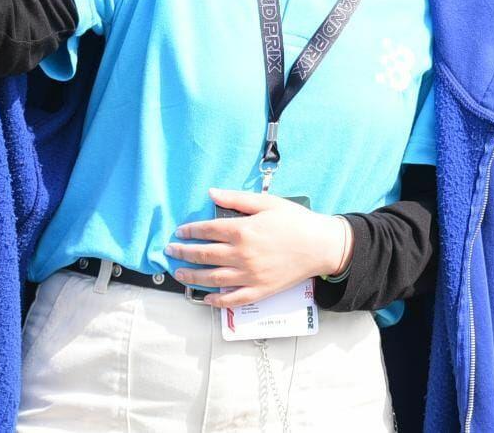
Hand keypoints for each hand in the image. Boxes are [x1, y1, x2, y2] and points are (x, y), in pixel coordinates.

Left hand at [168, 188, 352, 307]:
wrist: (321, 245)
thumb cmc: (296, 221)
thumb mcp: (268, 203)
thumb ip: (237, 199)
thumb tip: (211, 194)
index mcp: (243, 231)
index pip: (207, 230)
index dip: (190, 231)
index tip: (181, 231)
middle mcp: (242, 255)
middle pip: (204, 255)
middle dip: (183, 252)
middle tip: (171, 251)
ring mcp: (250, 275)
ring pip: (212, 278)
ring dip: (191, 275)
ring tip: (179, 272)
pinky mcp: (259, 290)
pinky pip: (232, 299)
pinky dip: (216, 300)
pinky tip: (206, 297)